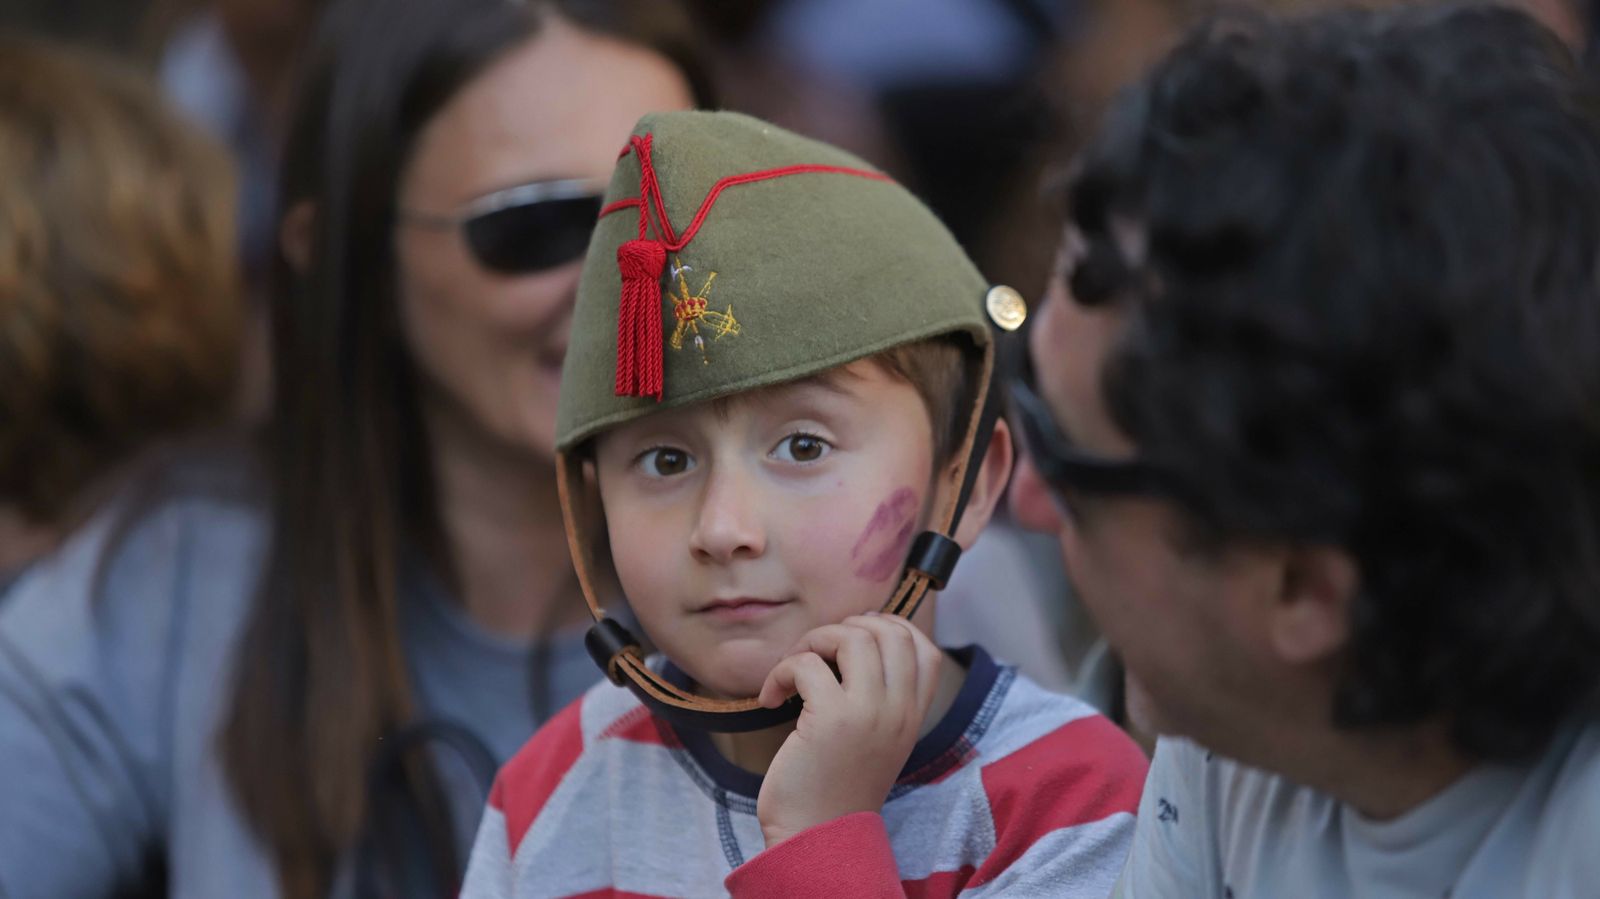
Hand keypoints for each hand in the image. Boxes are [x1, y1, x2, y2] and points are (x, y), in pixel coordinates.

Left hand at [754, 613, 943, 847]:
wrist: (816, 837)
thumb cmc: (835, 786)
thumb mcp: (875, 742)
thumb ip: (878, 700)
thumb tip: (851, 642)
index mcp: (912, 717)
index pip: (925, 649)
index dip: (891, 627)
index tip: (854, 638)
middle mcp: (897, 711)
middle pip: (890, 632)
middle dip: (848, 627)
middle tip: (818, 652)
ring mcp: (867, 714)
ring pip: (852, 637)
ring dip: (814, 640)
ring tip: (794, 669)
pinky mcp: (829, 719)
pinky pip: (806, 664)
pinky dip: (781, 670)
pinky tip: (771, 697)